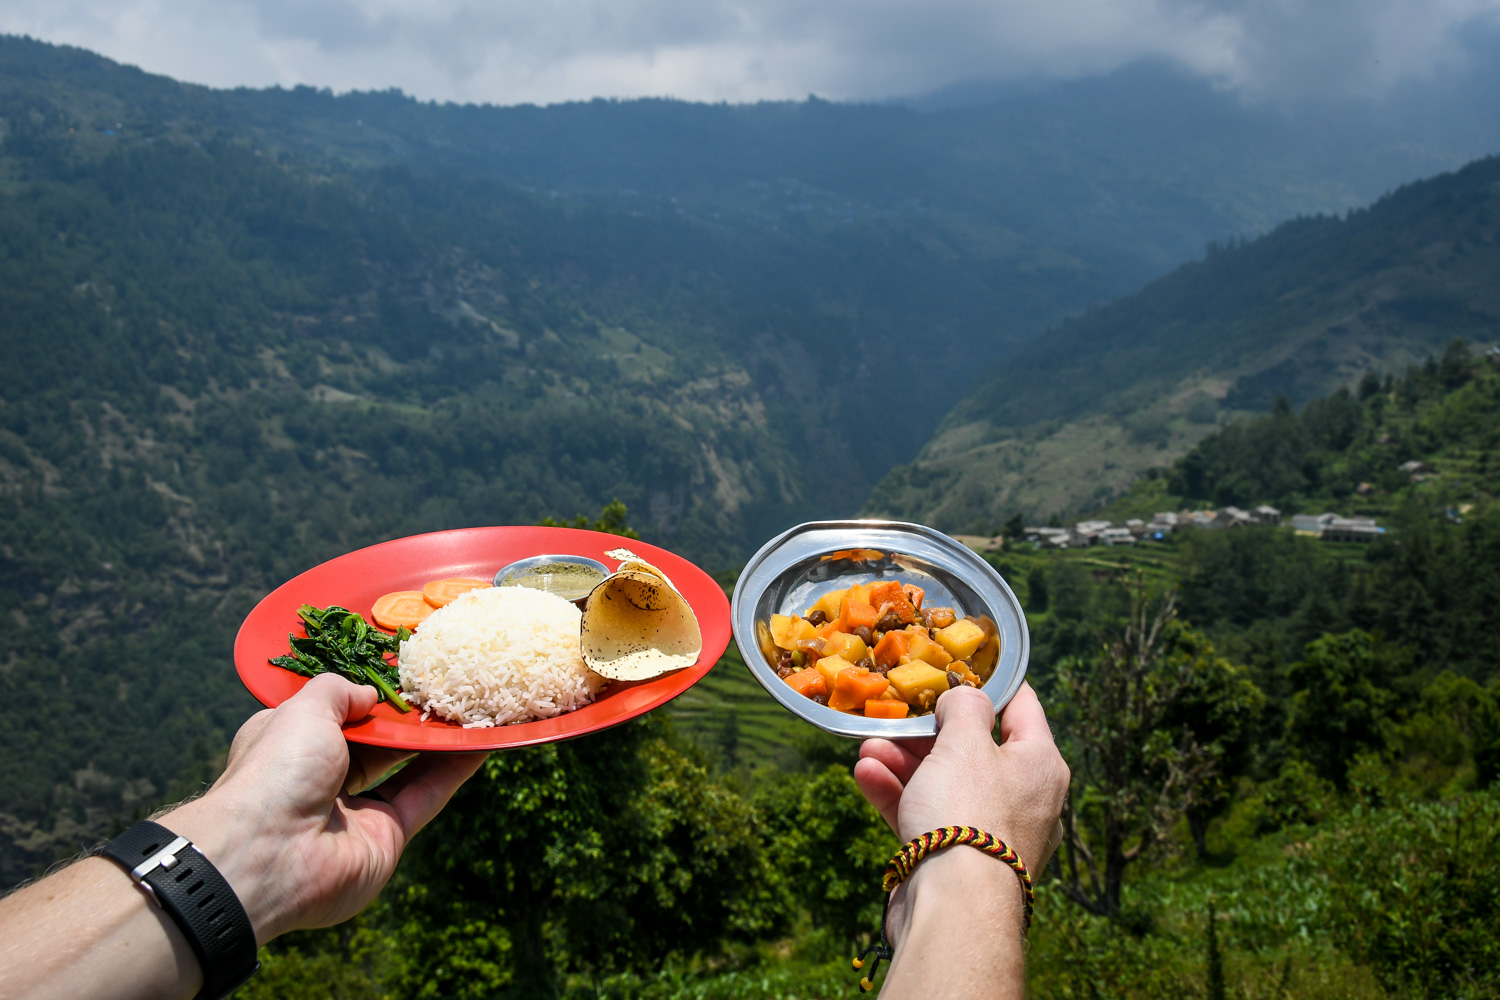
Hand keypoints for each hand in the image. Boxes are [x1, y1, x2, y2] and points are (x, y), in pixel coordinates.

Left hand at [165, 673, 486, 943]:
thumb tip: (370, 694)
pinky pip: (426, 795)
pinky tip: (480, 743)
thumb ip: (339, 691)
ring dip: (438, 740)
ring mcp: (355, 812)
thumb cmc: (276, 771)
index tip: (404, 675)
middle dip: (409, 718)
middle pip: (376, 743)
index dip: (368, 698)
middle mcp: (322, 780)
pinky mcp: (387, 836)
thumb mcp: (303, 710)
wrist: (269, 855)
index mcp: (291, 748)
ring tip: (471, 708)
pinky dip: (454, 770)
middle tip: (446, 687)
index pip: (333, 717)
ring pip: (407, 768)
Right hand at [855, 682, 1068, 905]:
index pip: (1021, 706)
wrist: (954, 908)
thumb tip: (963, 697)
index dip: (990, 682)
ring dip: (903, 761)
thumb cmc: (968, 812)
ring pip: (944, 783)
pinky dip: (898, 795)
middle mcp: (1024, 797)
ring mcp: (990, 831)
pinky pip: (927, 816)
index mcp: (1040, 764)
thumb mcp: (965, 742)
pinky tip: (866, 775)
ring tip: (867, 745)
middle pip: (972, 749)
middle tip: (895, 713)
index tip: (959, 664)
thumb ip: (964, 706)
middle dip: (926, 730)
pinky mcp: (958, 858)